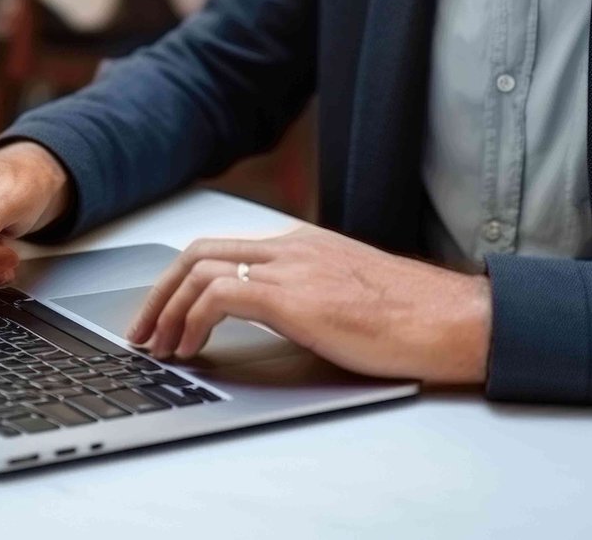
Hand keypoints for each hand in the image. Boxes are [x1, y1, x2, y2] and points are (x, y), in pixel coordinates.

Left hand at [125, 225, 490, 384]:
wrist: (448, 319)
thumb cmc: (410, 316)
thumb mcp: (347, 294)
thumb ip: (308, 294)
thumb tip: (275, 319)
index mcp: (303, 244)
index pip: (222, 248)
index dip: (181, 280)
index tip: (163, 313)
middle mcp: (291, 246)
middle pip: (199, 252)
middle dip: (159, 291)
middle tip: (143, 330)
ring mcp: (293, 267)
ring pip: (200, 269)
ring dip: (167, 310)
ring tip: (159, 347)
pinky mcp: (296, 297)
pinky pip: (221, 296)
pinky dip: (193, 321)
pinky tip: (191, 348)